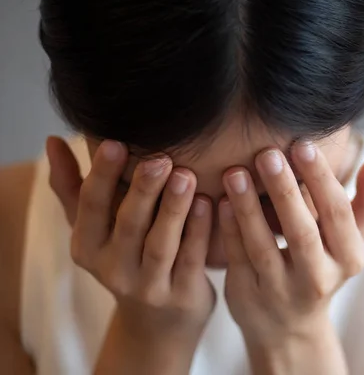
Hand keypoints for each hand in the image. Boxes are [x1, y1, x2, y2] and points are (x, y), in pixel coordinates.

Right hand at [46, 137, 214, 373]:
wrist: (157, 323)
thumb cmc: (125, 258)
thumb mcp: (94, 229)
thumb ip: (74, 186)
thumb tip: (54, 141)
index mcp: (88, 247)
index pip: (90, 207)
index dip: (102, 176)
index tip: (115, 142)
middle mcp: (114, 269)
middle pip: (128, 225)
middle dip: (143, 191)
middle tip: (160, 159)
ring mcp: (149, 286)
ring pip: (161, 244)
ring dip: (174, 210)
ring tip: (186, 176)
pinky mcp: (181, 295)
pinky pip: (191, 260)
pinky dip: (199, 232)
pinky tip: (209, 203)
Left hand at [219, 141, 363, 373]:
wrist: (290, 328)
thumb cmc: (322, 267)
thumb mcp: (350, 241)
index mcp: (348, 259)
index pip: (337, 215)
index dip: (321, 180)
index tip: (303, 145)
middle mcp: (317, 279)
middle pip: (301, 232)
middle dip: (285, 192)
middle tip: (267, 154)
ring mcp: (279, 291)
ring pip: (262, 247)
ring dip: (248, 208)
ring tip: (236, 173)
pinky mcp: (247, 296)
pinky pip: (236, 260)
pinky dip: (228, 230)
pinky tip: (220, 202)